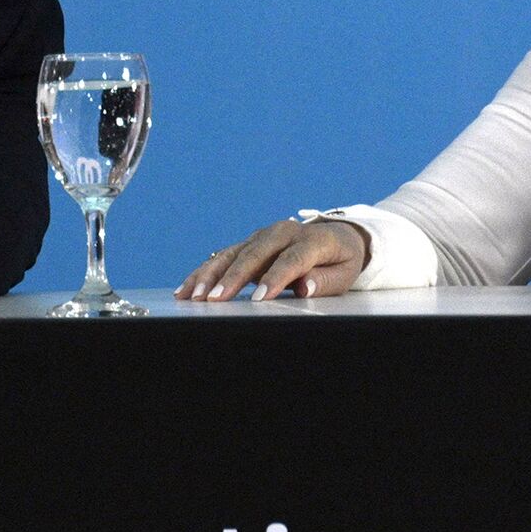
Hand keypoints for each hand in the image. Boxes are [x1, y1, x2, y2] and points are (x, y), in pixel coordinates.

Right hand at [175, 219, 370, 301]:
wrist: (336, 235)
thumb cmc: (341, 259)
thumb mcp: (344, 273)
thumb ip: (326, 281)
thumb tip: (305, 286)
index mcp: (312, 239)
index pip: (292, 259)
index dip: (276, 278)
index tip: (261, 298)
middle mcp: (283, 232)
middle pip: (255, 254)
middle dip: (233, 278)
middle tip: (215, 299)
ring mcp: (263, 235)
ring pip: (233, 254)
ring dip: (210, 275)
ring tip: (192, 296)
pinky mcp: (250, 242)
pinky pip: (224, 257)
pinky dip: (204, 272)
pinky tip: (186, 288)